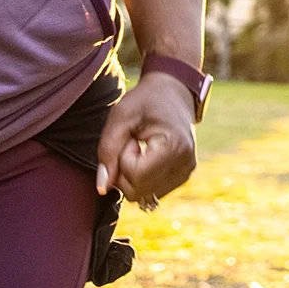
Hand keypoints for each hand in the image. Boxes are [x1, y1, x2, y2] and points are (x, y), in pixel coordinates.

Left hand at [97, 70, 198, 210]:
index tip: (129, 137)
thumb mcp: (120, 116)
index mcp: (174, 146)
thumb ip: (108, 150)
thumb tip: (102, 188)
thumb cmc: (145, 100)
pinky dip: (142, 177)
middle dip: (125, 169)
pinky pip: (151, 191)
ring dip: (133, 174)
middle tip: (131, 142)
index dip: (122, 158)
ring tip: (141, 147)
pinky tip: (147, 155)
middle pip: (137, 191)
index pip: (135, 176)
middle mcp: (185, 165)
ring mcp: (186, 173)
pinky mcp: (183, 177)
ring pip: (143, 195)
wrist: (173, 92)